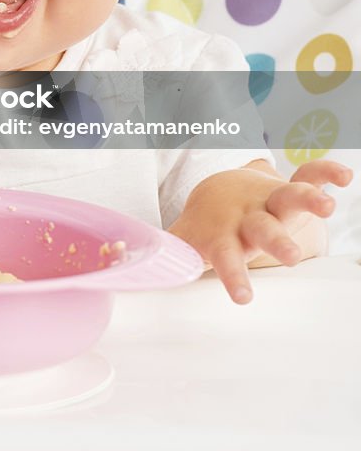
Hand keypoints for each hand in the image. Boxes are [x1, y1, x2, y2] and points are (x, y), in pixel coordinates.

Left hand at [168, 158, 352, 303]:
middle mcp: (250, 217)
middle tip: (288, 255)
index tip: (243, 299)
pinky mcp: (288, 189)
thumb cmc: (210, 227)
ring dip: (307, 201)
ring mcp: (270, 200)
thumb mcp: (190, 242)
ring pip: (289, 199)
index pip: (228, 257)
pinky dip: (325, 173)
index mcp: (226, 234)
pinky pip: (309, 176)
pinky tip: (344, 176)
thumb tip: (133, 278)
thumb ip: (169, 258)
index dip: (234, 276)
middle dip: (277, 241)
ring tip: (326, 208)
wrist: (218, 190)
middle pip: (264, 229)